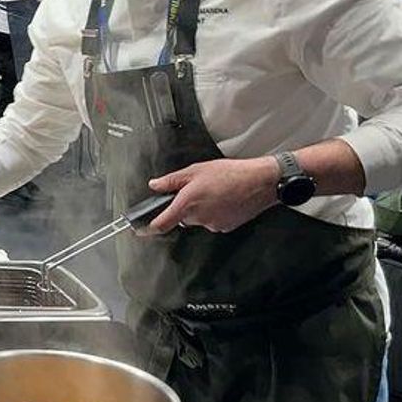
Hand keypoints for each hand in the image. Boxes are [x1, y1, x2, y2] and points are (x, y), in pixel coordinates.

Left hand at [145, 157, 278, 234]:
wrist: (260, 182)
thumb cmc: (231, 174)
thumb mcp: (195, 171)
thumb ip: (172, 180)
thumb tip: (155, 185)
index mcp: (187, 203)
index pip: (162, 224)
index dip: (148, 229)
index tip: (140, 230)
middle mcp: (199, 217)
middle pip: (182, 218)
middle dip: (184, 206)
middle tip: (197, 190)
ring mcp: (213, 224)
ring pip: (198, 219)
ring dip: (201, 208)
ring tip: (215, 191)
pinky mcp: (225, 227)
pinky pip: (212, 221)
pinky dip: (214, 212)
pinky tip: (225, 199)